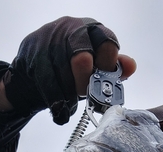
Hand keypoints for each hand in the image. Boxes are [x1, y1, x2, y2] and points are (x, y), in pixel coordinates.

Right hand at [0, 17, 135, 123]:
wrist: (31, 74)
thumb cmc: (69, 70)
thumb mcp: (93, 68)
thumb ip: (111, 68)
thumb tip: (130, 66)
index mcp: (91, 30)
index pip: (106, 41)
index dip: (107, 65)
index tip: (103, 82)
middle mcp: (70, 29)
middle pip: (81, 54)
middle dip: (83, 81)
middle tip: (83, 94)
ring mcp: (48, 39)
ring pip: (61, 71)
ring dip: (67, 95)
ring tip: (70, 107)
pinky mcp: (31, 53)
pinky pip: (45, 81)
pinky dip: (55, 100)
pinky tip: (61, 111)